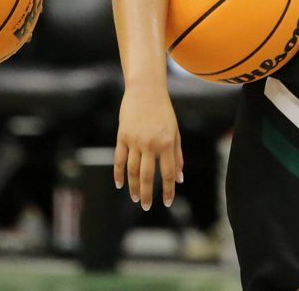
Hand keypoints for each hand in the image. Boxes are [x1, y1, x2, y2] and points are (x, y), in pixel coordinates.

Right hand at [113, 84, 182, 210]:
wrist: (146, 90)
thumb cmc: (164, 111)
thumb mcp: (175, 132)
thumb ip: (177, 156)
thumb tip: (179, 178)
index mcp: (166, 144)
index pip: (167, 173)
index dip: (167, 190)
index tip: (166, 202)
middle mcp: (150, 144)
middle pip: (147, 176)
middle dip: (147, 194)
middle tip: (146, 206)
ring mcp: (134, 141)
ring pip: (132, 170)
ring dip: (133, 187)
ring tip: (134, 198)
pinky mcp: (122, 136)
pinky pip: (119, 159)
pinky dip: (119, 173)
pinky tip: (119, 184)